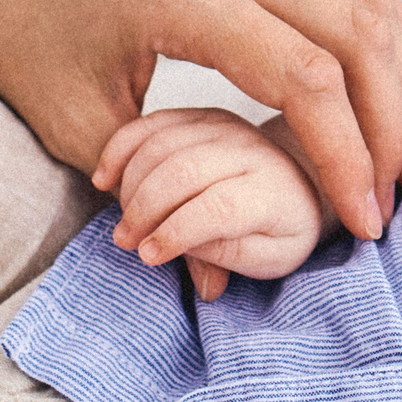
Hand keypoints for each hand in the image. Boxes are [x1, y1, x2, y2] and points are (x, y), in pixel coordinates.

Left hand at [0, 0, 401, 241]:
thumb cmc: (19, 41)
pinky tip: (397, 80)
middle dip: (389, 125)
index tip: (365, 222)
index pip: (303, 77)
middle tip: (395, 197)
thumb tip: (217, 283)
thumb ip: (153, 196)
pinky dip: (380, 29)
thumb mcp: (73, 128)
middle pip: (355, 34)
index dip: (345, 156)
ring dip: (398, 75)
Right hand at [95, 108, 325, 300]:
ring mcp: (223, 127)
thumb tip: (205, 285)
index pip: (219, 207)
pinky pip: (151, 124)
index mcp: (273, 189)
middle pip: (183, 171)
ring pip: (161, 145)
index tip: (149, 256)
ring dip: (130, 186)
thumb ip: (232, 261)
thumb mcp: (272, 258)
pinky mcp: (200, 116)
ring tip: (123, 224)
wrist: (296, 179)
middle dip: (145, 210)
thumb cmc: (280, 226)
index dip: (177, 232)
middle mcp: (249, 150)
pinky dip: (121, 148)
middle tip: (126, 241)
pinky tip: (105, 180)